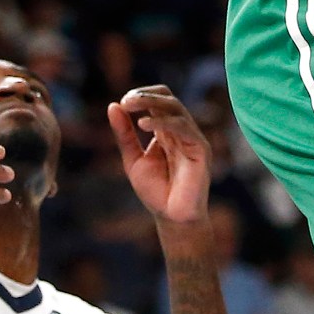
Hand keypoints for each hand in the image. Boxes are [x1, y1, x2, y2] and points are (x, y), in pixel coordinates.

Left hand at [108, 87, 212, 225]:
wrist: (172, 219)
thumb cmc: (156, 192)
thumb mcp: (133, 159)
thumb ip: (124, 134)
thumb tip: (112, 106)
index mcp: (166, 131)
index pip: (158, 100)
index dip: (142, 95)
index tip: (123, 103)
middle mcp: (181, 131)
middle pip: (168, 99)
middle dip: (146, 95)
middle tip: (126, 100)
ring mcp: (192, 138)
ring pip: (176, 108)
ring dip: (152, 103)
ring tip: (130, 105)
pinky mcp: (200, 149)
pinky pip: (184, 127)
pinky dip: (163, 122)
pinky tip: (143, 125)